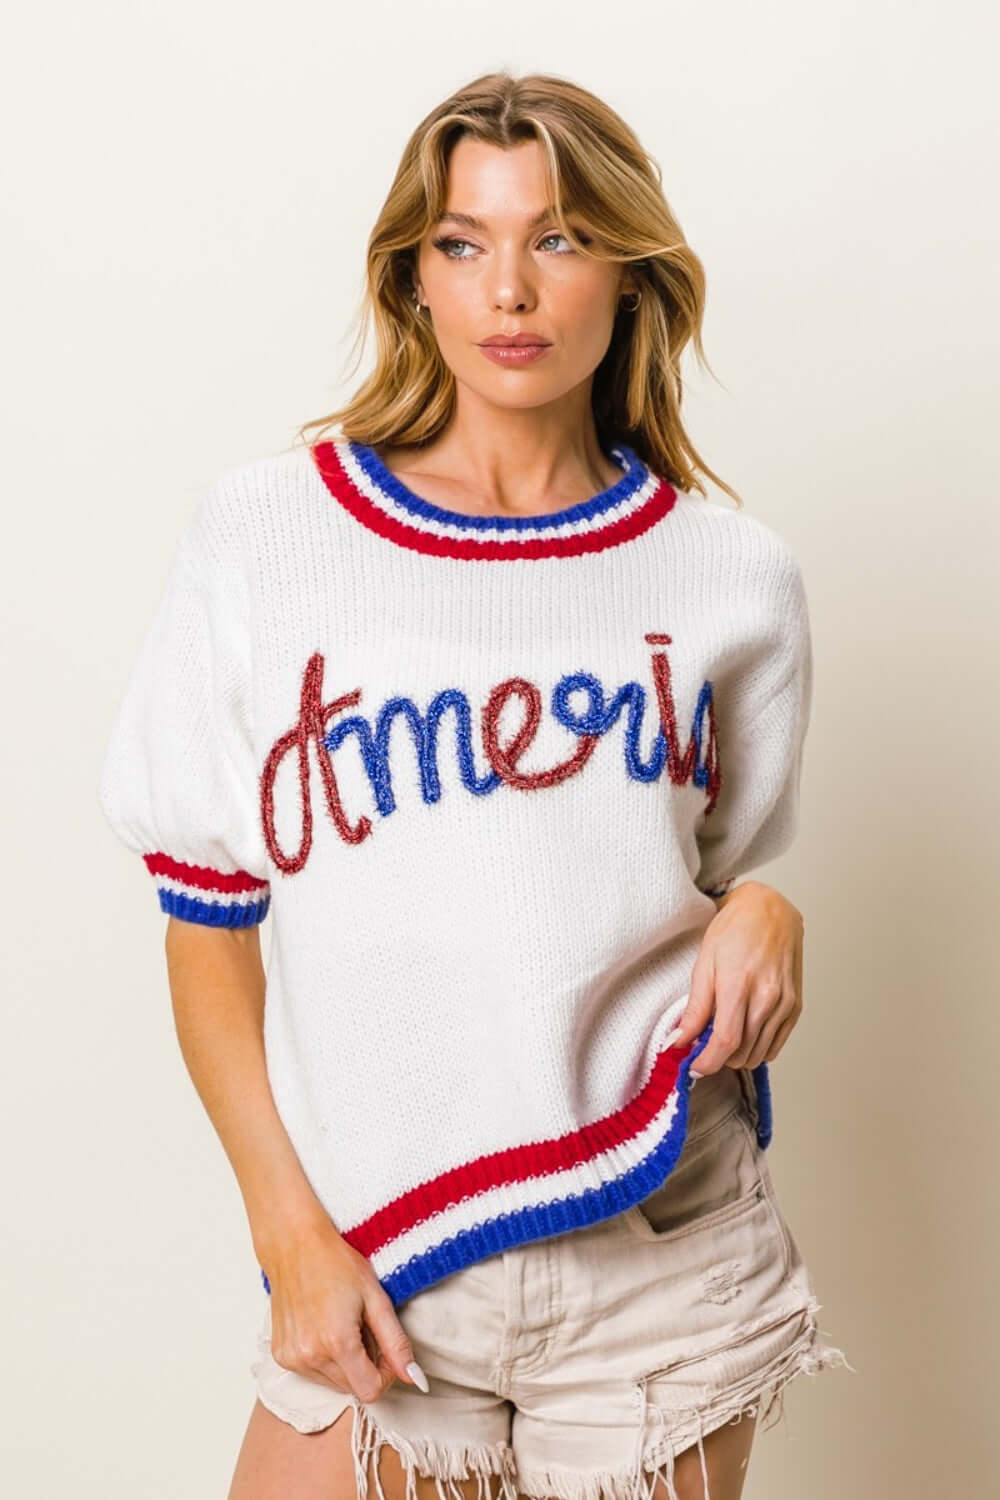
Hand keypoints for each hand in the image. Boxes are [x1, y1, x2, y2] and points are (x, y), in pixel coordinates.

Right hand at [258, 1212, 427, 1404]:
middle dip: (366, 1366)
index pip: (370, 1391)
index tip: (386, 1349)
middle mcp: (310, 1357)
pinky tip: (323, 1328)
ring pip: (333, 1383)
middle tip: (364, 1328)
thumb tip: (414, 1379)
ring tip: (343, 1325)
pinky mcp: (280, 1356)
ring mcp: (292, 1358)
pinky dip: (325, 1359)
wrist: (295, 1246)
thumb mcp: (376, 1298)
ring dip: (346, 1364)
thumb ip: (396, 1343)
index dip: (386, 1374)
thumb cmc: (337, 1263)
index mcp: (337, 1342)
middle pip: (352, 1388)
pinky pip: (313, 1374)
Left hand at [674, 881, 803, 1075]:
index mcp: (740, 984)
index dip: (708, 1062)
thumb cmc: (734, 929)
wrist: (770, 910)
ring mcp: (786, 1003)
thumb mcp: (704, 962)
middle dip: (720, 1057)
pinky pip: (776, 1044)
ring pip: (760, 1053)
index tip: (695, 1067)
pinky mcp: (796, 1006)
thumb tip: (681, 1040)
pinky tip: (745, 1031)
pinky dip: (758, 1048)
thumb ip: (695, 1007)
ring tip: (724, 1034)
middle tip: (705, 1043)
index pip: (726, 1041)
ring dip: (738, 1055)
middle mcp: (768, 997)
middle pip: (743, 1052)